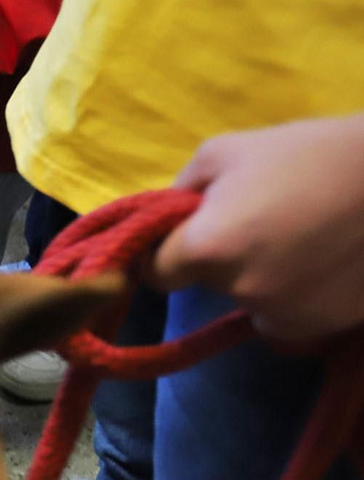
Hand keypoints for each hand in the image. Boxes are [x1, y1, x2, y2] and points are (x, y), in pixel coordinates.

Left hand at [151, 115, 363, 339]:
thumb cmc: (310, 154)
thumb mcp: (227, 152)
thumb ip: (180, 189)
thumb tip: (160, 218)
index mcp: (208, 247)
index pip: (157, 272)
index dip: (165, 253)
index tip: (181, 238)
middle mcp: (240, 290)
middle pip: (206, 283)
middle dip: (218, 257)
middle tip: (259, 219)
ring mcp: (284, 314)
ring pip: (248, 299)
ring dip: (259, 276)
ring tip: (300, 236)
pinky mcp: (321, 328)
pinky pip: (286, 313)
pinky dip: (295, 293)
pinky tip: (322, 260)